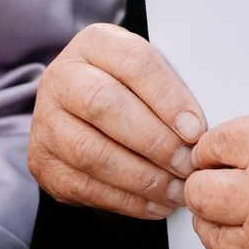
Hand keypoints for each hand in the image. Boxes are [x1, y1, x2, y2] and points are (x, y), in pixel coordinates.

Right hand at [28, 23, 205, 220]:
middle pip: (104, 105)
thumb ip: (172, 89)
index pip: (132, 62)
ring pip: (91, 152)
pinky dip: (127, 200)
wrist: (79, 111)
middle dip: (154, 141)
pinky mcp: (42, 162)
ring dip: (143, 178)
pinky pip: (84, 186)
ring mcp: (45, 122)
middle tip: (188, 165)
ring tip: (178, 190)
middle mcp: (61, 78)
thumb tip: (205, 128)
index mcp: (94, 44)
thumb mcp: (149, 73)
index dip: (166, 97)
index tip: (196, 129)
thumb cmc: (130, 90)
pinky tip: (156, 204)